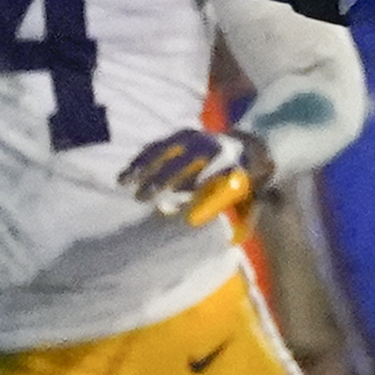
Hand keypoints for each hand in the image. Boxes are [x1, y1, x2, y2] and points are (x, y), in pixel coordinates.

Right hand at [120, 127, 270, 225]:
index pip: (212, 175)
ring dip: (142, 165)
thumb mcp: (250, 197)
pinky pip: (157, 146)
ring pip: (164, 149)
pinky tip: (125, 175)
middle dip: (161, 178)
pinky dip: (140, 160)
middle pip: (182, 161)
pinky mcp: (180, 135)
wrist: (248, 144)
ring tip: (124, 183)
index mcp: (229, 162)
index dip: (196, 189)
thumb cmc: (246, 179)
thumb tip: (234, 240)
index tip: (181, 211)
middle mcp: (209, 146)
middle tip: (142, 198)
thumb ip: (244, 217)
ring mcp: (193, 137)